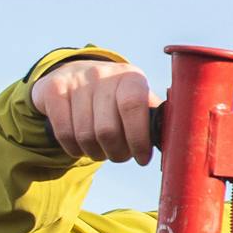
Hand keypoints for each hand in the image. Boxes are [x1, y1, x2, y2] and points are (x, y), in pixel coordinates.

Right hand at [30, 58, 154, 165]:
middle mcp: (103, 74)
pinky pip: (64, 133)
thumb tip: (178, 142)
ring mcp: (76, 80)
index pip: (133, 107)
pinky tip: (80, 146)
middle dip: (116, 153)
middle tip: (119, 155)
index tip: (142, 159)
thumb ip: (155, 120)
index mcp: (131, 77)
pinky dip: (73, 149)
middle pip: (107, 130)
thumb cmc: (116, 98)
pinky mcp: (53, 90)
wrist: (75, 74)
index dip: (138, 139)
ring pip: (85, 136)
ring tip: (101, 150)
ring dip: (95, 153)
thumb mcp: (139, 100)